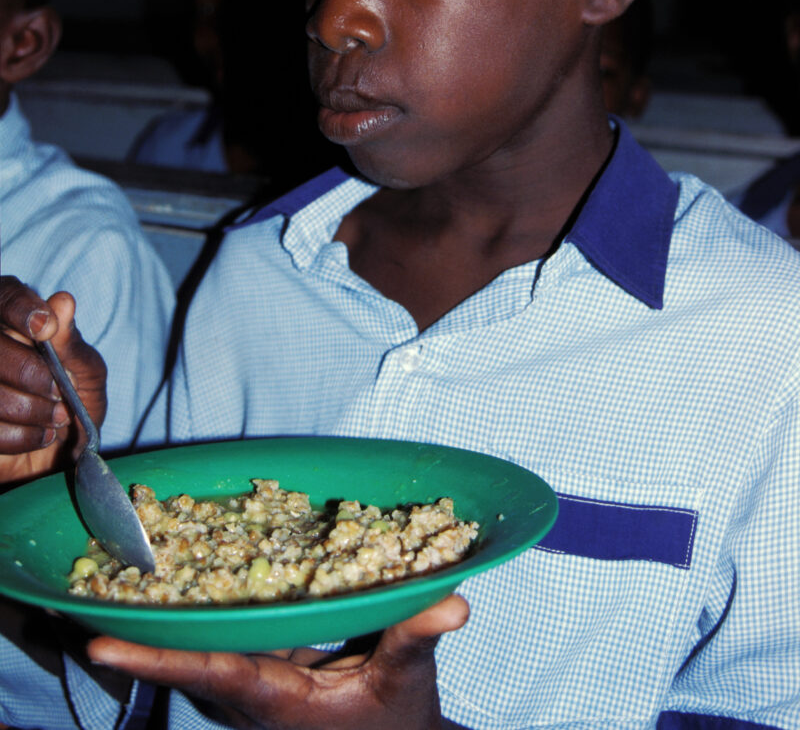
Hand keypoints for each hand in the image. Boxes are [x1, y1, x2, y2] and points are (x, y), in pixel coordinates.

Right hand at [0, 277, 106, 483]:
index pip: (6, 296)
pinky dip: (20, 436)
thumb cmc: (75, 402)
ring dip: (31, 409)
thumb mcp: (88, 373)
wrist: (63, 455)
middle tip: (59, 392)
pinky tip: (39, 436)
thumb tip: (62, 302)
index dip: (22, 308)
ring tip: (56, 418)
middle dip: (31, 373)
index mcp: (16, 321)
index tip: (46, 327)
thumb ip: (73, 342)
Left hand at [88, 594, 469, 729]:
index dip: (155, 654)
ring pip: (197, 649)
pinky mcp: (259, 674)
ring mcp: (250, 685)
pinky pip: (219, 642)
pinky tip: (185, 577)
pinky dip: (199, 614)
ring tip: (115, 577)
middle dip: (137, 628)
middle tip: (87, 590)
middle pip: (184, 656)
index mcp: (275, 698)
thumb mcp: (406, 681)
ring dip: (161, 618)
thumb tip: (454, 601)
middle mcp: (250, 693)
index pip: (208, 671)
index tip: (100, 641)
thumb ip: (419, 638)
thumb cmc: (395, 726)